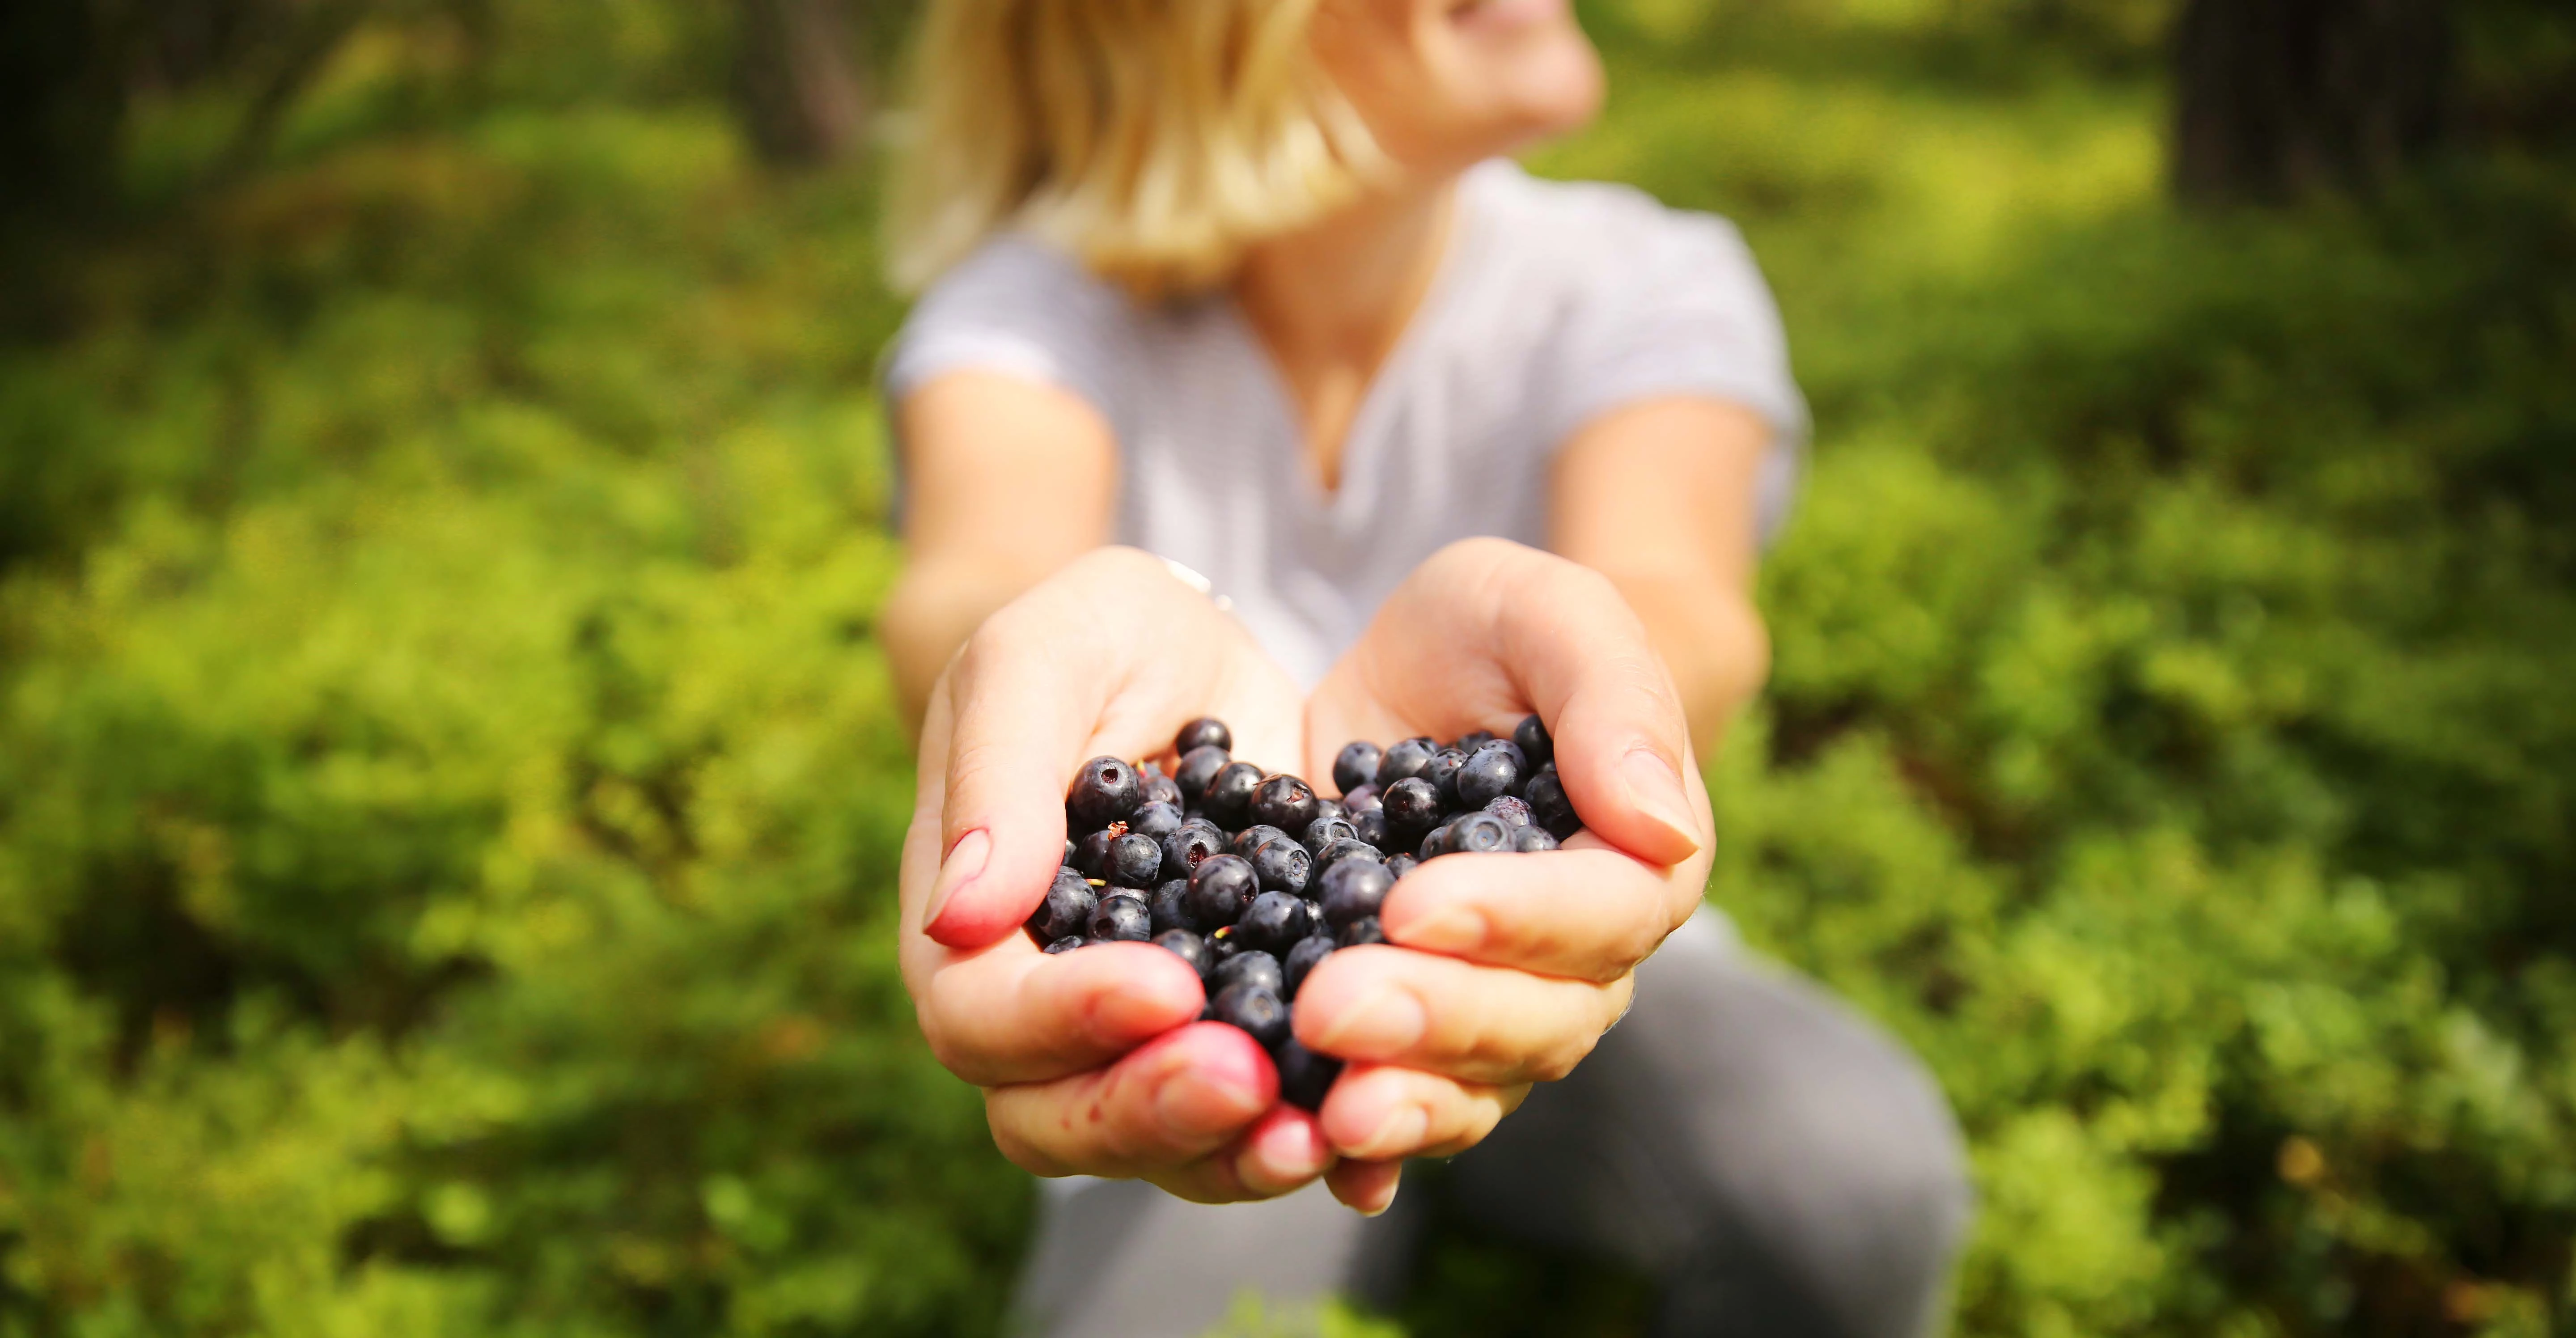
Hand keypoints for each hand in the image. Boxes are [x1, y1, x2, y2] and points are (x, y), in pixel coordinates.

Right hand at [896, 547, 1332, 1202]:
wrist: (1199, 650)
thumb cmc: (1098, 638)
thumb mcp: (1042, 658)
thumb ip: (997, 773)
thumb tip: (959, 914)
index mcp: (966, 921)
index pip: (977, 1013)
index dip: (1061, 1018)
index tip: (1166, 985)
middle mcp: (1036, 1002)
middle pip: (1049, 1116)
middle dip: (1147, 1109)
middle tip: (1247, 1079)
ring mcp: (1133, 1036)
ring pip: (1151, 1146)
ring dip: (1229, 1152)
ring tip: (1316, 1130)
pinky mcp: (1232, 1034)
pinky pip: (1247, 1124)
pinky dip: (1301, 1135)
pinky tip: (1364, 1128)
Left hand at [1295, 538, 1718, 1207]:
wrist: (1411, 669)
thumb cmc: (1494, 629)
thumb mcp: (1544, 612)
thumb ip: (1613, 696)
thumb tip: (1661, 826)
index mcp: (1640, 857)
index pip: (1603, 913)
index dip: (1514, 918)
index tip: (1413, 903)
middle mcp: (1584, 954)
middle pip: (1540, 1019)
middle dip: (1438, 1018)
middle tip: (1332, 1005)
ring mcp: (1501, 1002)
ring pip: (1478, 1081)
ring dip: (1406, 1099)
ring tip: (1327, 1109)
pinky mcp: (1417, 1024)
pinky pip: (1411, 1102)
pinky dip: (1369, 1149)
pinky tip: (1321, 1163)